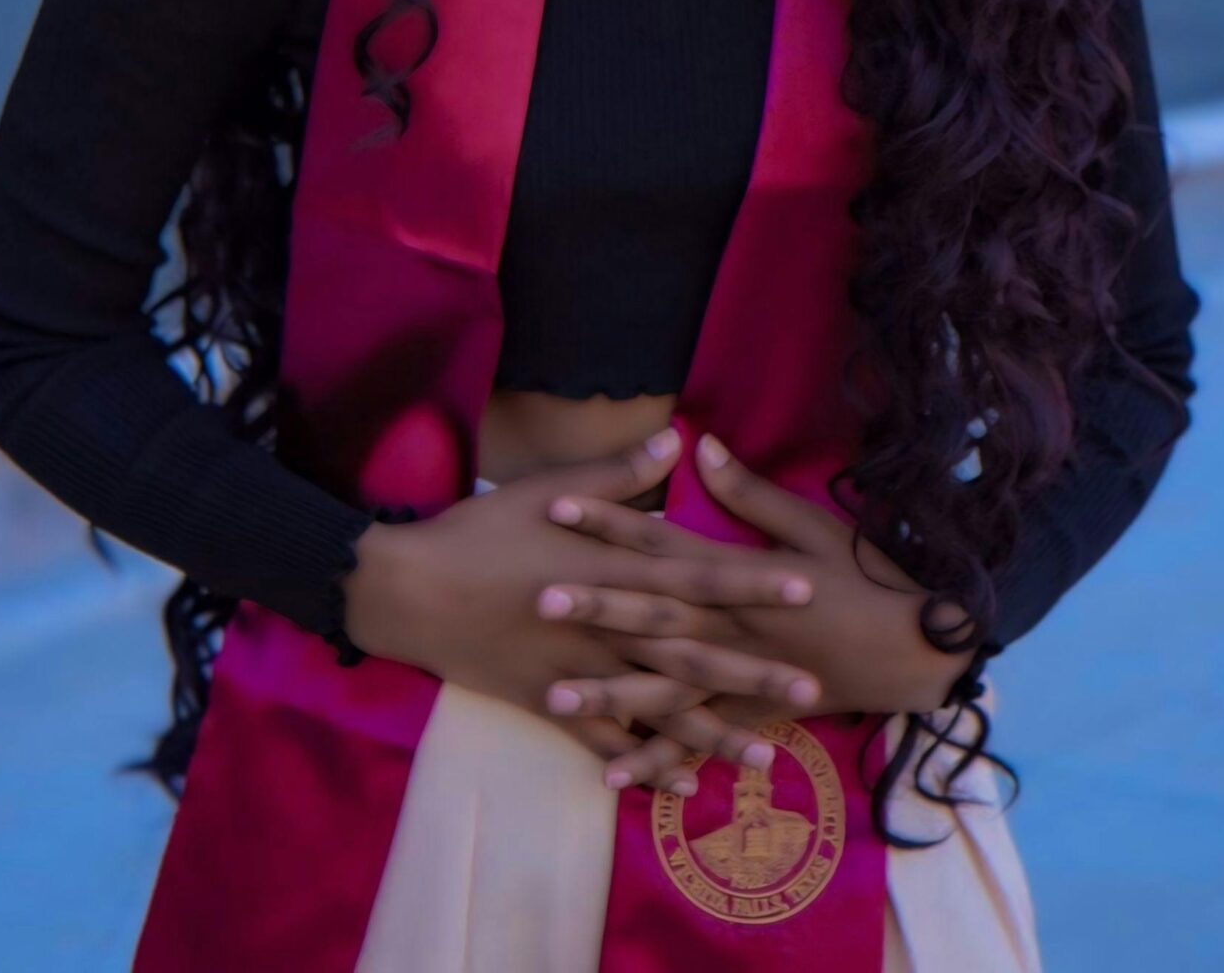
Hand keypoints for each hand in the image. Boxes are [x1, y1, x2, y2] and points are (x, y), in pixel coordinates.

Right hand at [341, 426, 826, 784]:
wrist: (410, 589)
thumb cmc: (480, 530)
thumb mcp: (548, 488)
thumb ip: (619, 476)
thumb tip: (677, 439)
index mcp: (610, 570)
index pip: (696, 578)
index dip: (750, 584)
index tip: (803, 589)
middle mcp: (604, 626)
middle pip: (693, 652)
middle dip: (754, 670)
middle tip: (813, 687)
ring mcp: (578, 673)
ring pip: (659, 709)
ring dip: (714, 731)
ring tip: (766, 755)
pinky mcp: (548, 703)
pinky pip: (605, 742)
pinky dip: (643, 762)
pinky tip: (681, 784)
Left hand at [538, 431, 983, 789]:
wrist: (920, 647)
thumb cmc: (869, 575)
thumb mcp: (814, 525)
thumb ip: (749, 493)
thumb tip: (699, 445)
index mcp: (744, 577)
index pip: (665, 545)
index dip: (612, 526)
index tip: (560, 510)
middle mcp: (735, 628)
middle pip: (655, 616)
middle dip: (596, 608)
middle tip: (540, 602)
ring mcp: (744, 676)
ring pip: (667, 687)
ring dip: (610, 693)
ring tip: (554, 700)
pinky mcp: (755, 713)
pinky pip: (701, 740)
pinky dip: (659, 757)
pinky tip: (615, 774)